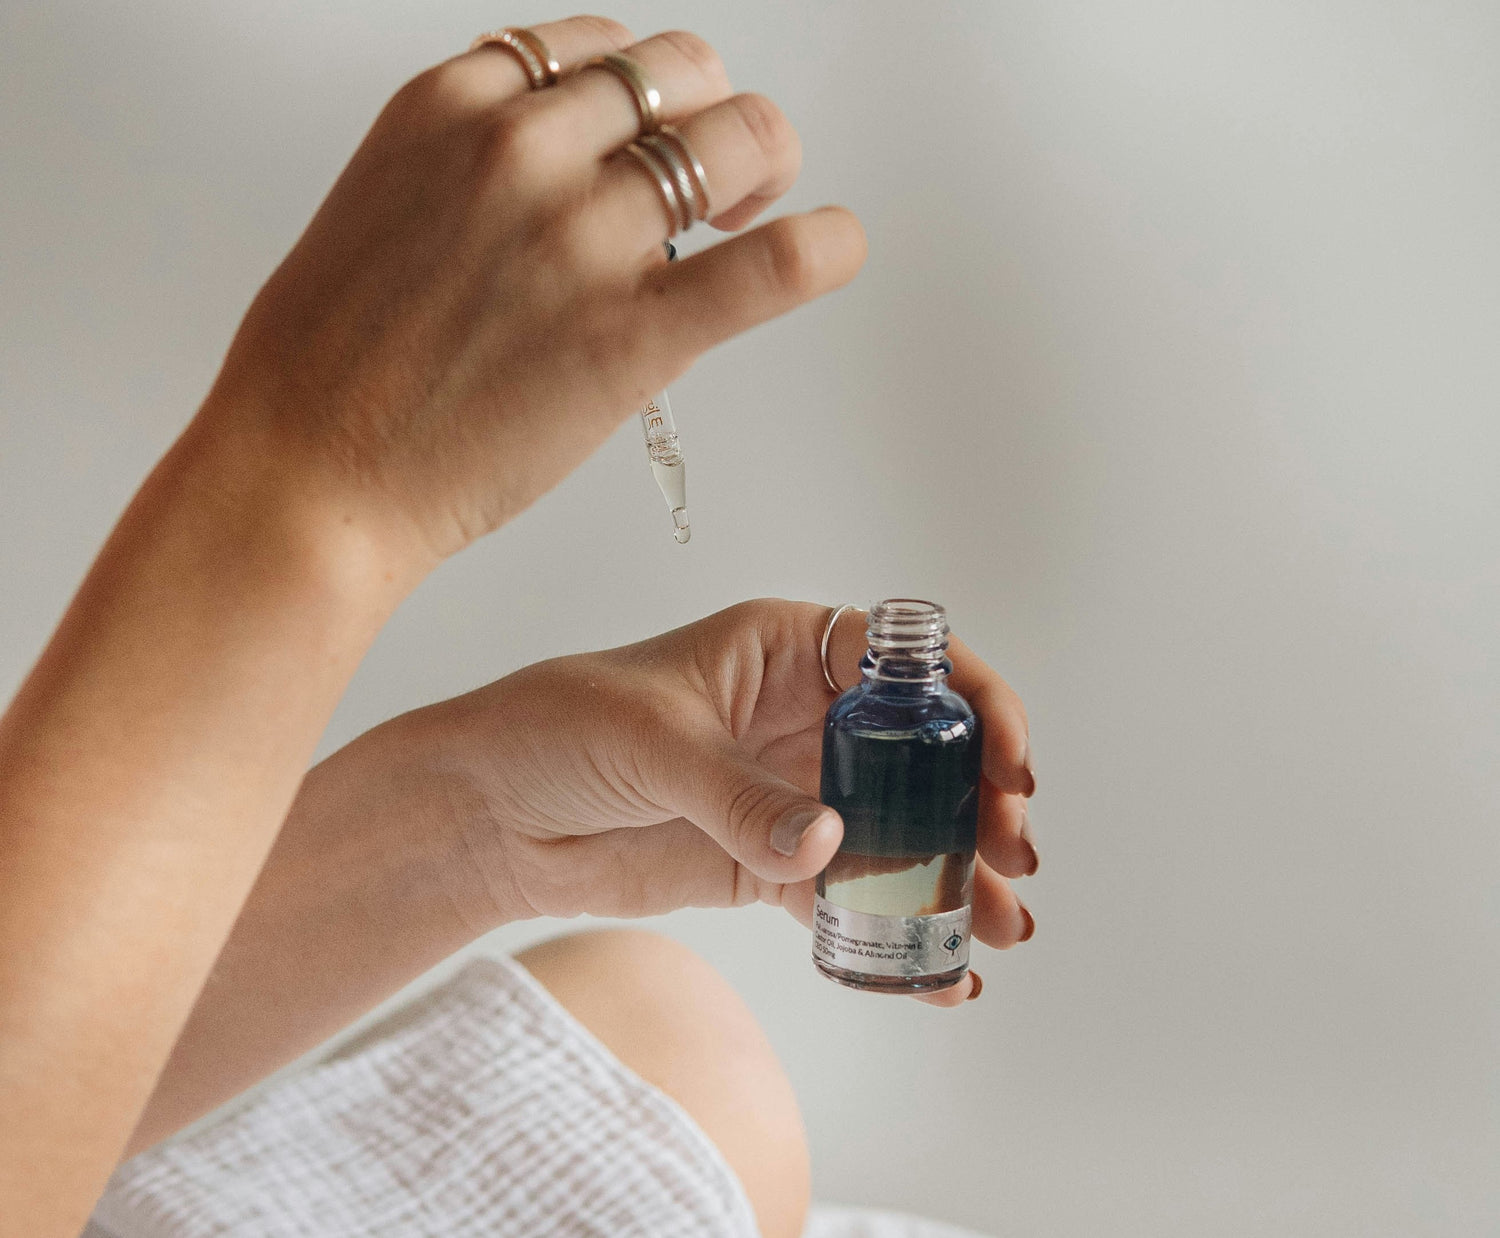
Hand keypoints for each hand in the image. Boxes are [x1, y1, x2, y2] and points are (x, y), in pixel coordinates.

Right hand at [196, 16, 865, 570]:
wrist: (307, 474)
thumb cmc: (326, 366)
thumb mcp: (383, 206)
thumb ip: (472, 169)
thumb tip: (557, 177)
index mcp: (453, 105)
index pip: (596, 48)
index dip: (644, 90)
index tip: (652, 131)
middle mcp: (524, 148)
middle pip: (681, 75)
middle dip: (714, 115)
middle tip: (722, 178)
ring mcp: (582, 237)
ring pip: (738, 140)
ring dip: (764, 166)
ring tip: (754, 212)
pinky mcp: (631, 334)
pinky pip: (771, 264)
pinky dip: (824, 248)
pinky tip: (837, 245)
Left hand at [424, 599, 1036, 1005]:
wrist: (489, 811)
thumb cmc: (557, 728)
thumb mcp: (652, 742)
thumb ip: (738, 795)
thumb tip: (828, 841)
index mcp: (788, 650)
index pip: (909, 662)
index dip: (973, 702)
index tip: (1007, 760)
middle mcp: (805, 717)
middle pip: (922, 753)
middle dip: (980, 800)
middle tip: (1014, 854)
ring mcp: (791, 792)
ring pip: (898, 829)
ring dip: (955, 874)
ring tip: (1000, 926)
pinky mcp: (768, 863)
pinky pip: (847, 896)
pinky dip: (892, 932)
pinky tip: (937, 973)